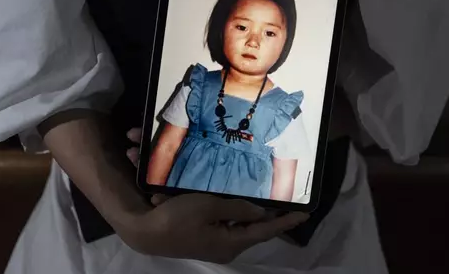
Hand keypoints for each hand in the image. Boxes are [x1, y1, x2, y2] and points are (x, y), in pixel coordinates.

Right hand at [120, 128, 308, 262]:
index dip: (285, 222)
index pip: (266, 230)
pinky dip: (230, 214)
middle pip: (254, 230)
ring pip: (239, 227)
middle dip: (269, 216)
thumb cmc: (178, 218)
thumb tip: (260, 212)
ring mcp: (215, 245)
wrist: (145, 232)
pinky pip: (224, 226)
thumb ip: (238, 209)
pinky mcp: (204, 240)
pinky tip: (232, 202)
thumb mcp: (210, 207)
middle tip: (286, 201)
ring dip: (248, 214)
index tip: (304, 213)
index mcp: (232, 242)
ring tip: (264, 199)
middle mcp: (227, 248)